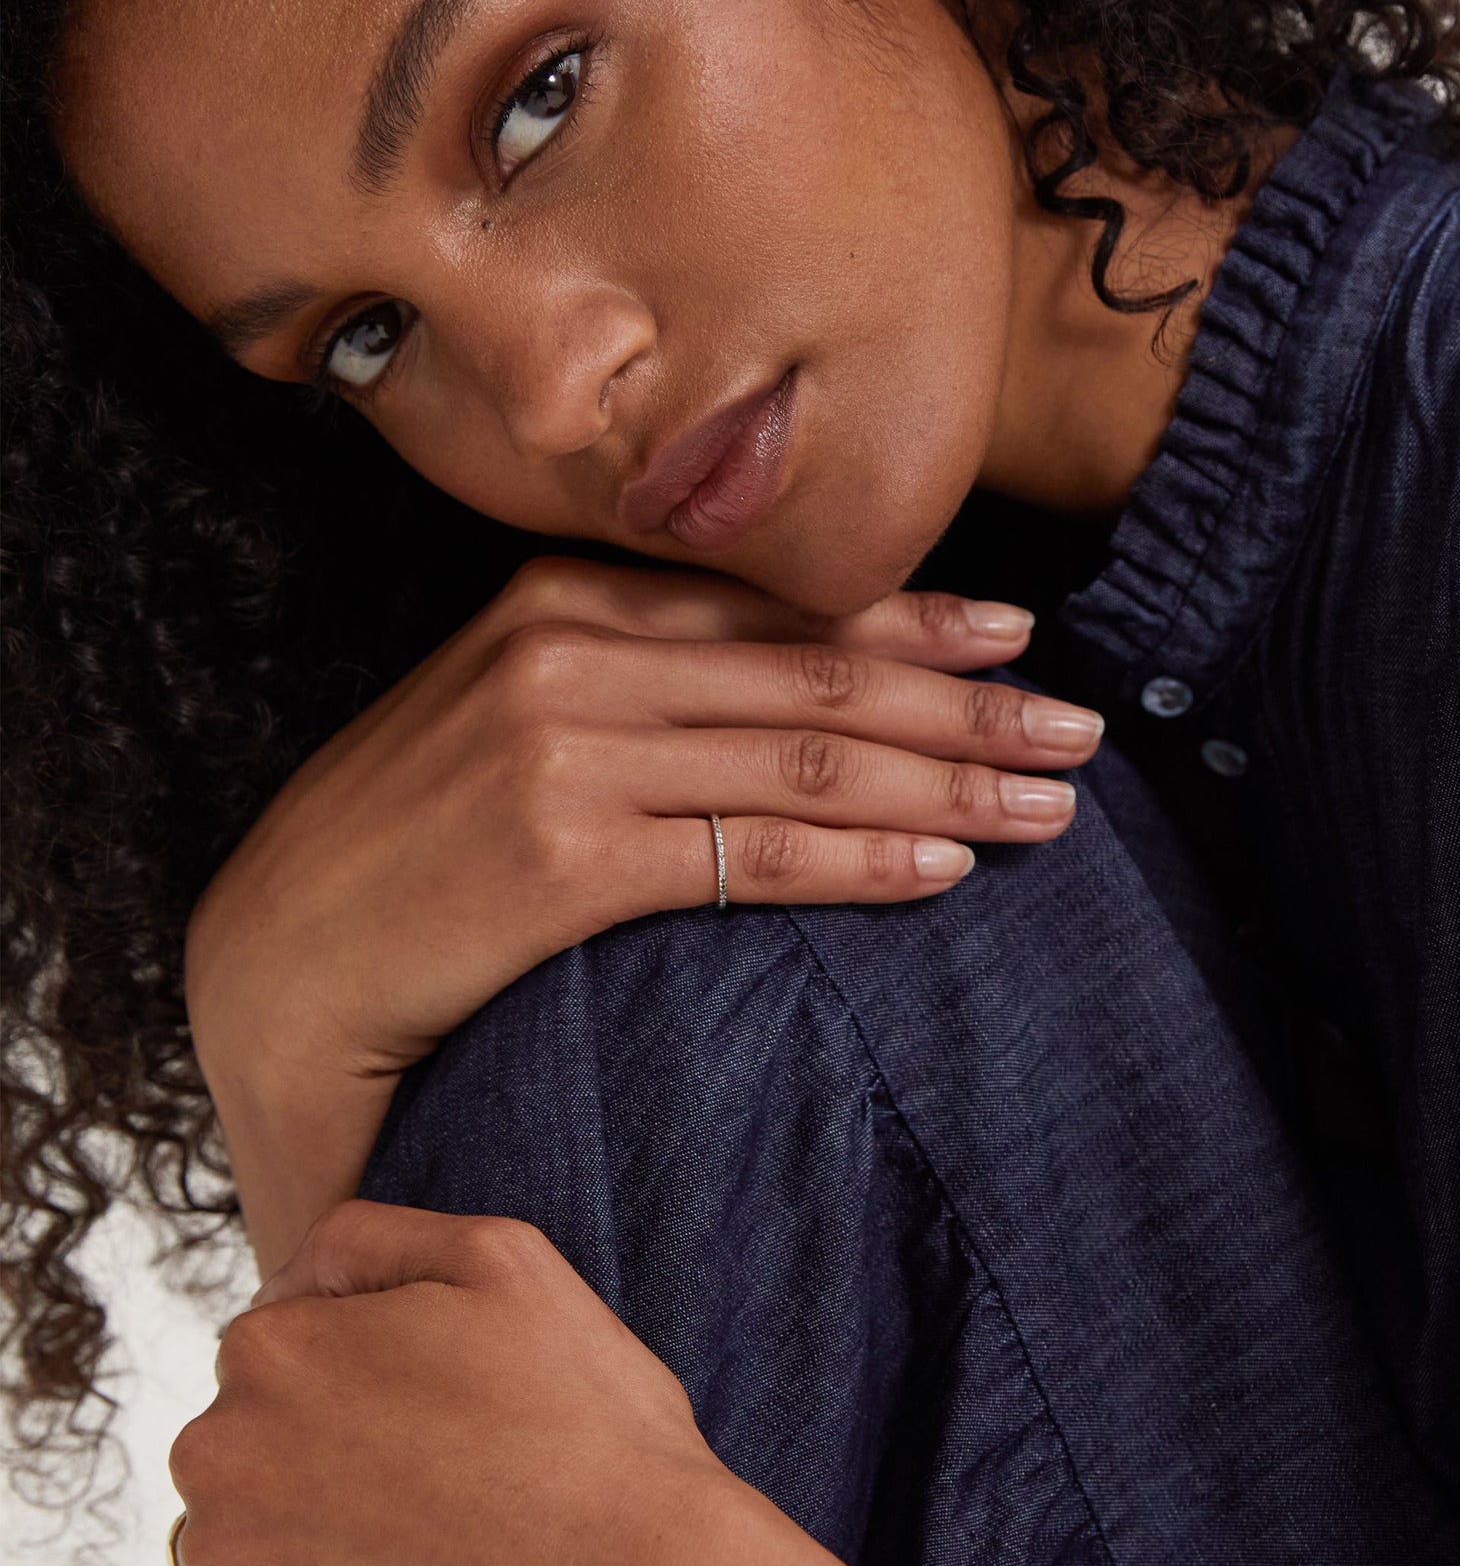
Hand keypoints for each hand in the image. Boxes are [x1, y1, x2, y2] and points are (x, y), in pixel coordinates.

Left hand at [159, 1199, 735, 1565]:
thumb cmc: (589, 1426)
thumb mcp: (503, 1262)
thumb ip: (369, 1237)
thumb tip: (284, 1277)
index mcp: (271, 1346)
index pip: (282, 1344)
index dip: (370, 1373)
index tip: (443, 1413)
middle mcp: (218, 1449)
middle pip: (248, 1435)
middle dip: (322, 1449)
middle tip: (441, 1482)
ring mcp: (223, 1562)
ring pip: (230, 1526)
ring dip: (295, 1533)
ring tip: (417, 1550)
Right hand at [185, 557, 1100, 1265]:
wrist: (275, 966)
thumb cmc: (405, 850)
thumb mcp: (504, 716)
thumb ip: (631, 676)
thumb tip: (787, 679)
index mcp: (559, 600)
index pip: (778, 603)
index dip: (914, 621)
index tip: (1017, 638)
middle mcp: (567, 653)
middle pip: (816, 675)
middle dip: (967, 706)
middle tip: (1080, 729)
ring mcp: (563, 750)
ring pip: (806, 759)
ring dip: (950, 784)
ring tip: (1052, 807)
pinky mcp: (561, 857)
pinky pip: (756, 856)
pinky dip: (864, 862)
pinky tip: (947, 870)